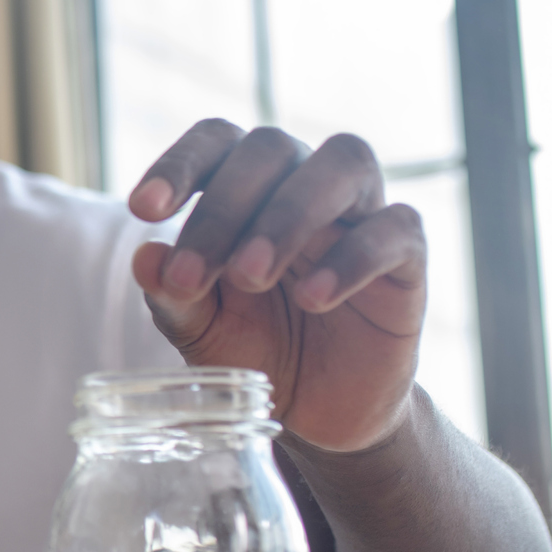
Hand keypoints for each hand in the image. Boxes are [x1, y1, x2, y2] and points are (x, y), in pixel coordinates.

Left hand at [128, 121, 423, 451]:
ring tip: (250, 277)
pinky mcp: (408, 261)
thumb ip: (172, 294)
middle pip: (272, 148)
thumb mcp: (200, 328)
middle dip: (224, 208)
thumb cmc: (251, 347)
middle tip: (192, 276)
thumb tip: (145, 258)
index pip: (217, 140)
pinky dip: (353, 257)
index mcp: (247, 186)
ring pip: (344, 164)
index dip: (180, 163)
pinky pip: (396, 229)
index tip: (143, 209)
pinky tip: (313, 299)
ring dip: (289, 215)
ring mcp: (362, 215)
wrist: (316, 411)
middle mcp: (305, 183)